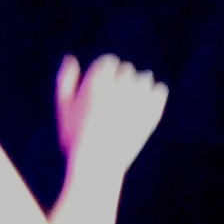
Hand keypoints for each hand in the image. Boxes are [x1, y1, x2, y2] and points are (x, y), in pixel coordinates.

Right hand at [55, 52, 168, 170]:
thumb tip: (71, 59)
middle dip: (123, 76)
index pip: (109, 61)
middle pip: (126, 69)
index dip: (108, 68)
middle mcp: (116, 87)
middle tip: (121, 87)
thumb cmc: (76, 138)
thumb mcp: (64, 109)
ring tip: (137, 92)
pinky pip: (159, 92)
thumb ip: (65, 82)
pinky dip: (157, 91)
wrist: (98, 164)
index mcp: (96, 82)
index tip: (108, 77)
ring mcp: (135, 100)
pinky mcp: (150, 113)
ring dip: (141, 82)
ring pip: (144, 78)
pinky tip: (154, 95)